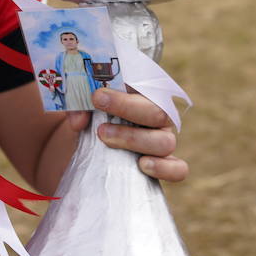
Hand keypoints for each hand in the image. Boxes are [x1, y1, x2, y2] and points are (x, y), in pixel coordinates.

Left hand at [66, 88, 187, 182]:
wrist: (89, 146)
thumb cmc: (89, 120)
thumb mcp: (79, 110)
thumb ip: (77, 108)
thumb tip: (79, 119)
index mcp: (142, 94)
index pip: (147, 86)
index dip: (125, 92)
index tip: (97, 96)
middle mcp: (157, 116)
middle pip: (159, 111)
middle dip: (128, 110)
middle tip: (99, 117)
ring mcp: (162, 140)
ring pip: (166, 141)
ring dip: (134, 140)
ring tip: (104, 138)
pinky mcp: (166, 165)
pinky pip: (179, 169)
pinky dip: (164, 168)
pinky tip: (142, 165)